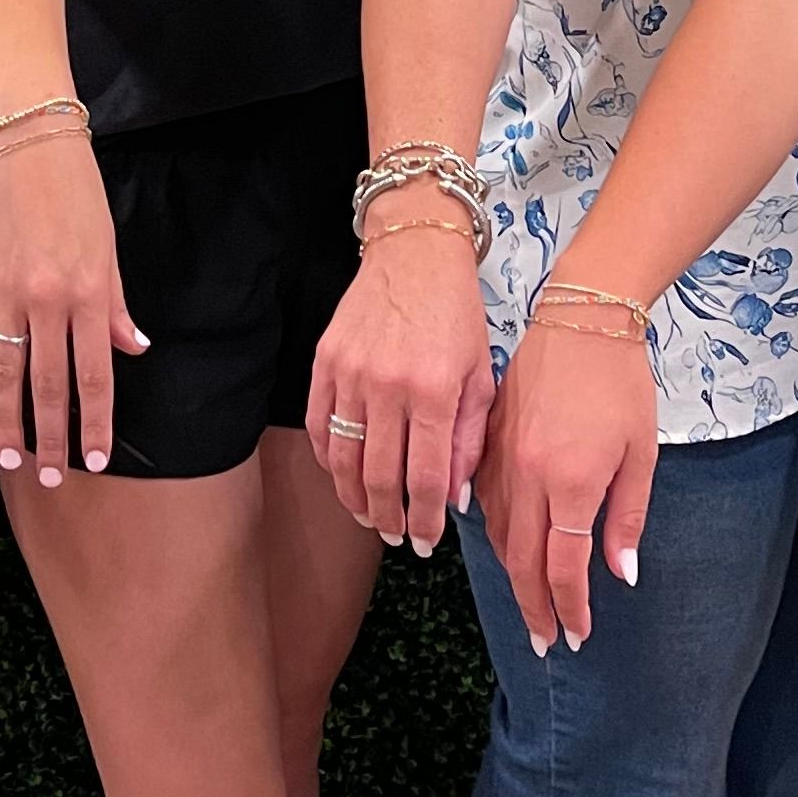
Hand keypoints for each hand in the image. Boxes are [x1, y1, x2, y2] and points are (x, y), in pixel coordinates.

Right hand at [0, 127, 143, 482]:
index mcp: (90, 293)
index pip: (94, 376)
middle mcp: (50, 300)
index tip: (96, 459)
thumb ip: (117, 305)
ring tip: (11, 459)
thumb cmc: (79, 192)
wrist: (32, 142)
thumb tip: (133, 349)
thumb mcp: (110, 249)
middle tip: (53, 479)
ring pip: (6, 372)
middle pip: (49, 385)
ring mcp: (9, 291)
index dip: (95, 424)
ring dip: (8, 421)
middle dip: (53, 438)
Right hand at [308, 218, 492, 553]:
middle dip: (388, 519)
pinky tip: (342, 474)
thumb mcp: (480, 375)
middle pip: (380, 477)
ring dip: (354, 497)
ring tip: (368, 516)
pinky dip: (327, 458)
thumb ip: (469, 440)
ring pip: (343, 458)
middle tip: (396, 537)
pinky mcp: (325, 361)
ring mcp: (350, 373)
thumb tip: (456, 499)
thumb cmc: (457, 314)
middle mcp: (388, 386)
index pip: (427, 478)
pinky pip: (317, 424)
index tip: (427, 543)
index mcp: (434, 392)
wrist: (416, 253)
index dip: (426, 520)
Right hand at [482, 313, 657, 653]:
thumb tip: (620, 575)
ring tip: (528, 602)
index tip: (574, 637)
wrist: (581, 318)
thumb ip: (626, 518)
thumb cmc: (621, 383)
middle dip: (533, 607)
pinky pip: (482, 499)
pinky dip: (494, 530)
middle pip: (521, 561)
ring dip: (512, 574)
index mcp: (569, 482)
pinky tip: (507, 543)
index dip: (568, 608)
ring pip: (497, 533)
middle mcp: (526, 476)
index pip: (562, 568)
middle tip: (543, 641)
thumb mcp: (641, 455)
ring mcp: (501, 456)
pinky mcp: (488, 438)